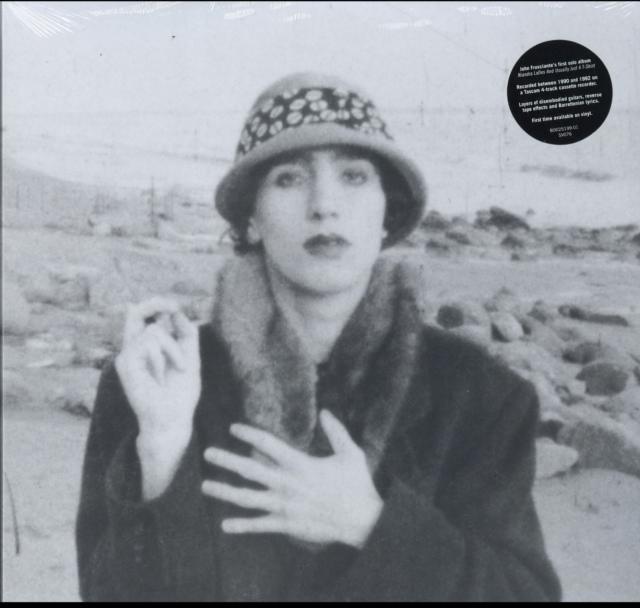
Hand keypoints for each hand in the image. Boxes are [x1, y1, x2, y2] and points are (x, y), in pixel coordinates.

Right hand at [115, 297, 200, 439]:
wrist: (172, 419)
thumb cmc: (181, 393)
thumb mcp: (190, 357)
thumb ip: (185, 334)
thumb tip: (176, 312)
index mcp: (146, 349)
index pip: (144, 319)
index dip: (156, 306)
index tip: (174, 306)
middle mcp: (133, 350)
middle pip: (135, 313)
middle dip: (154, 303)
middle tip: (173, 306)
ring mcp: (126, 356)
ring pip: (154, 332)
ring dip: (174, 349)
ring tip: (177, 369)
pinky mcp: (125, 363)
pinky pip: (149, 344)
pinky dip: (164, 357)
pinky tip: (161, 377)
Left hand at [202, 410, 383, 548]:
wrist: (362, 521)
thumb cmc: (357, 485)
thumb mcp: (351, 453)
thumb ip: (336, 431)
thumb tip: (325, 411)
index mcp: (300, 464)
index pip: (268, 444)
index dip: (249, 434)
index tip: (233, 428)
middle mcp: (287, 484)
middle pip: (250, 470)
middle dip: (227, 461)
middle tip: (207, 453)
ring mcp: (284, 506)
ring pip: (248, 498)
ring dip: (225, 491)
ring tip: (205, 486)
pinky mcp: (287, 524)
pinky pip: (260, 526)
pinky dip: (242, 526)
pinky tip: (224, 525)